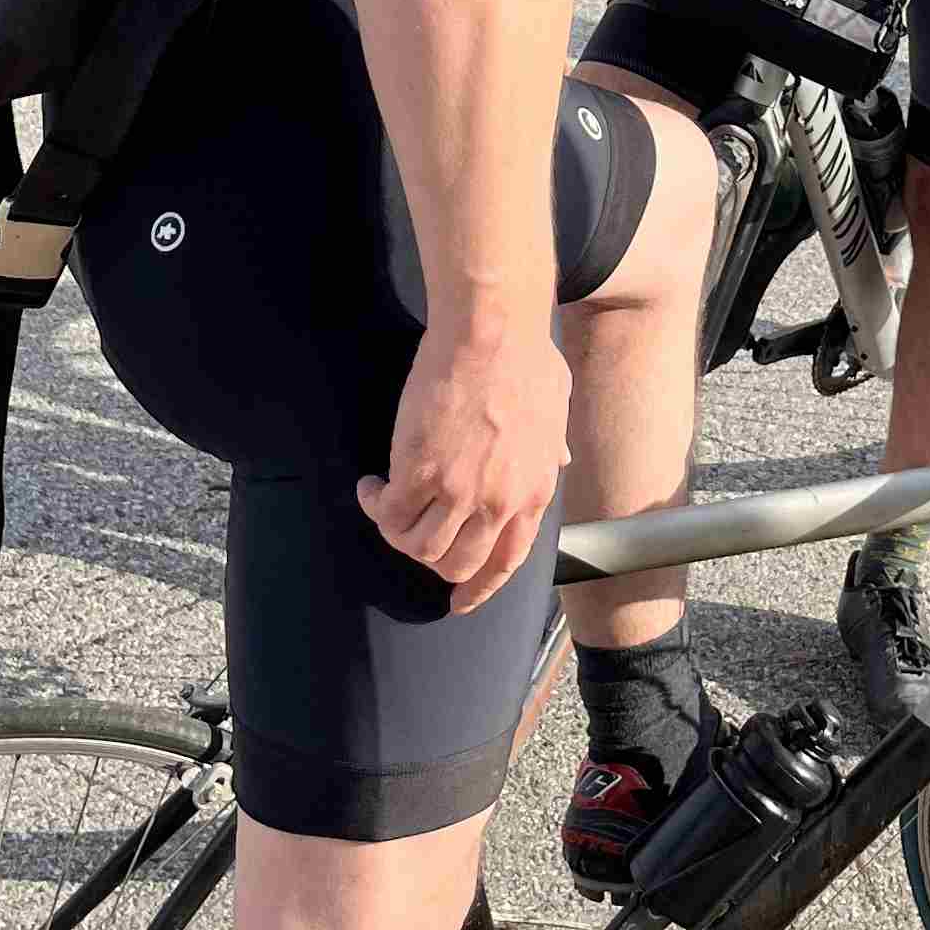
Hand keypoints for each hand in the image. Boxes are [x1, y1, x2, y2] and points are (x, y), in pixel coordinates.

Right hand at [359, 323, 570, 610]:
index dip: (479, 587)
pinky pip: (389, 514)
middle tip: (412, 537)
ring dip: (397, 532)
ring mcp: (458, 492)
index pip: (506, 563)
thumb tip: (558, 459)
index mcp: (533, 491)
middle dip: (431, 559)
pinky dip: (374, 505)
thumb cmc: (525, 355)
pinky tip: (372, 486)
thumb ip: (552, 445)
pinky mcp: (419, 471)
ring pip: (418, 548)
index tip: (460, 601)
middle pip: (457, 564)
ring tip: (387, 504)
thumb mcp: (556, 408)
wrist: (493, 329)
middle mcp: (499, 503)